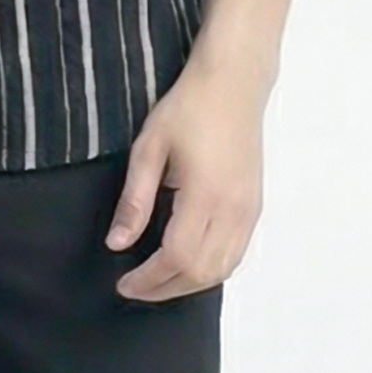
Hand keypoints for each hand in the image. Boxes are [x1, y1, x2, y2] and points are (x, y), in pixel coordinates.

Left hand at [104, 51, 265, 301]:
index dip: (149, 279)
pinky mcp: (254, 206)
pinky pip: (236, 254)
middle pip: (201, 272)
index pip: (176, 257)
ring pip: (223, 269)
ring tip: (158, 281)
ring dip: (189, 284)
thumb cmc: (188, 107)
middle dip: (166, 289)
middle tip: (136, 288)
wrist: (233, 84)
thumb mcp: (149, 148)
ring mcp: (249, 211)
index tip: (124, 284)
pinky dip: (212, 270)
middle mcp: (233, 210)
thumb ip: (134, 200)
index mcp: (205, 195)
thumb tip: (117, 243)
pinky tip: (189, 264)